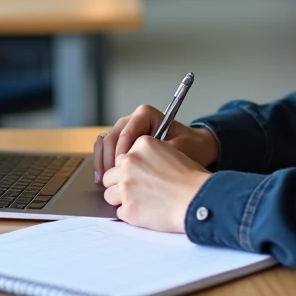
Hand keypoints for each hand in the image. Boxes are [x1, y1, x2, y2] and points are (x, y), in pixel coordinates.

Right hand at [93, 104, 218, 183]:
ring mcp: (124, 131)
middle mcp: (132, 120)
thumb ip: (159, 153)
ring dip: (102, 161)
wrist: (194, 150)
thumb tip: (141, 163)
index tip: (122, 166)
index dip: (122, 149)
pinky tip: (103, 180)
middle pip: (111, 136)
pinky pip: (105, 150)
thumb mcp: (179, 148)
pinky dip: (102, 164)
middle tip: (109, 178)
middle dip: (108, 157)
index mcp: (145, 114)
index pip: (126, 130)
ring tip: (102, 181)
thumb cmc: (190, 146)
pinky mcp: (121, 144)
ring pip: (104, 142)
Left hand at [101, 136, 210, 232]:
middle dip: (121, 184)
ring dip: (123, 200)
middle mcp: (130, 162)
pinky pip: (119, 212)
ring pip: (110, 195)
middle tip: (139, 191)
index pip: (122, 158)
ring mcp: (126, 186)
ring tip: (143, 202)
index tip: (141, 177)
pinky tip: (147, 213)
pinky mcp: (127, 209)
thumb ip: (148, 157)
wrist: (199, 199)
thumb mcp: (171, 153)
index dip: (130, 169)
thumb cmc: (192, 179)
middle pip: (110, 176)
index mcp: (142, 145)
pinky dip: (130, 214)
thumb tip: (134, 169)